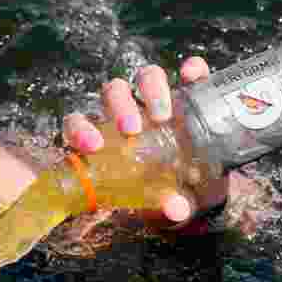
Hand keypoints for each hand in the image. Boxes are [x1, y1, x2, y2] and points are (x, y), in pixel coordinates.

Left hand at [62, 57, 228, 228]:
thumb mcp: (161, 207)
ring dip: (150, 89)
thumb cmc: (165, 196)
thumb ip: (165, 208)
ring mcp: (159, 101)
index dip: (80, 129)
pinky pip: (190, 74)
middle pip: (113, 93)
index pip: (79, 124)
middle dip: (119, 107)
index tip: (94, 145)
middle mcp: (129, 114)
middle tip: (132, 130)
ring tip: (162, 115)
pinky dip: (192, 71)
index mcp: (107, 139)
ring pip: (144, 77)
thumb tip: (177, 209)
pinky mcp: (191, 95)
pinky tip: (192, 76)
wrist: (202, 190)